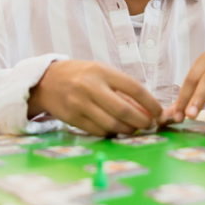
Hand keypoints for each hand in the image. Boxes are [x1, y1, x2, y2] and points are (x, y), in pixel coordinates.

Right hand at [31, 60, 161, 135]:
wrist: (46, 81)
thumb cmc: (80, 75)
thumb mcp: (101, 72)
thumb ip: (121, 88)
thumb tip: (147, 109)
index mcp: (101, 72)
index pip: (133, 88)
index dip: (150, 102)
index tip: (159, 112)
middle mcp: (90, 87)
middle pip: (123, 110)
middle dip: (141, 121)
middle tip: (149, 125)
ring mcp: (80, 104)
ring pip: (111, 124)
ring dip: (127, 130)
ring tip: (134, 129)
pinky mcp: (72, 119)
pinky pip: (98, 131)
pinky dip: (111, 133)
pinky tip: (116, 130)